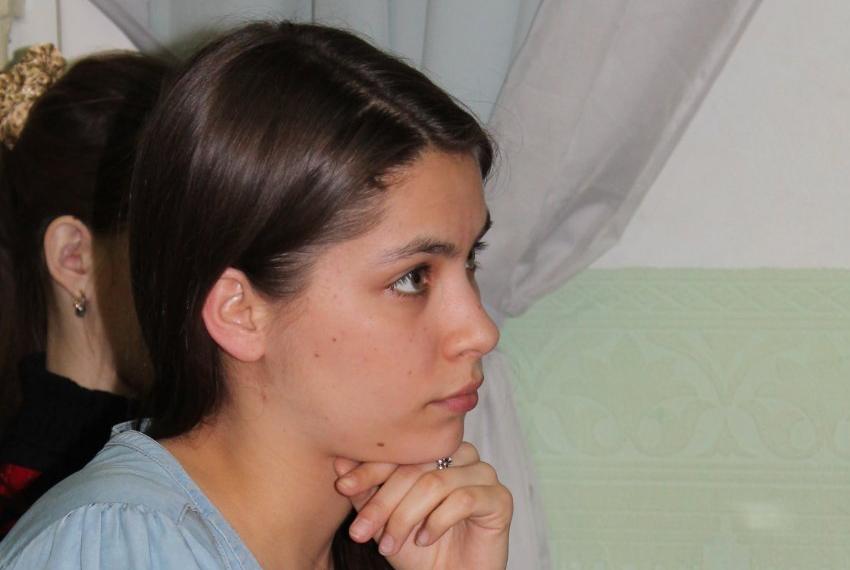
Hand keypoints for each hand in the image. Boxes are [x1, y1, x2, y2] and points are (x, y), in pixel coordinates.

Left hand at [333, 442, 511, 568]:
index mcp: (434, 452)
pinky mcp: (500, 498)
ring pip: (436, 482)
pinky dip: (437, 521)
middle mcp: (461, 455)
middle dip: (383, 502)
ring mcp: (483, 474)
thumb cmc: (418, 550)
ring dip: (405, 517)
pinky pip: (463, 499)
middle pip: (416, 467)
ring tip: (389, 545)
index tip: (342, 486)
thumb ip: (365, 491)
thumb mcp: (383, 520)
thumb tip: (339, 461)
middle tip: (360, 532)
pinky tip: (425, 539)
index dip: (370, 468)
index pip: (400, 450)